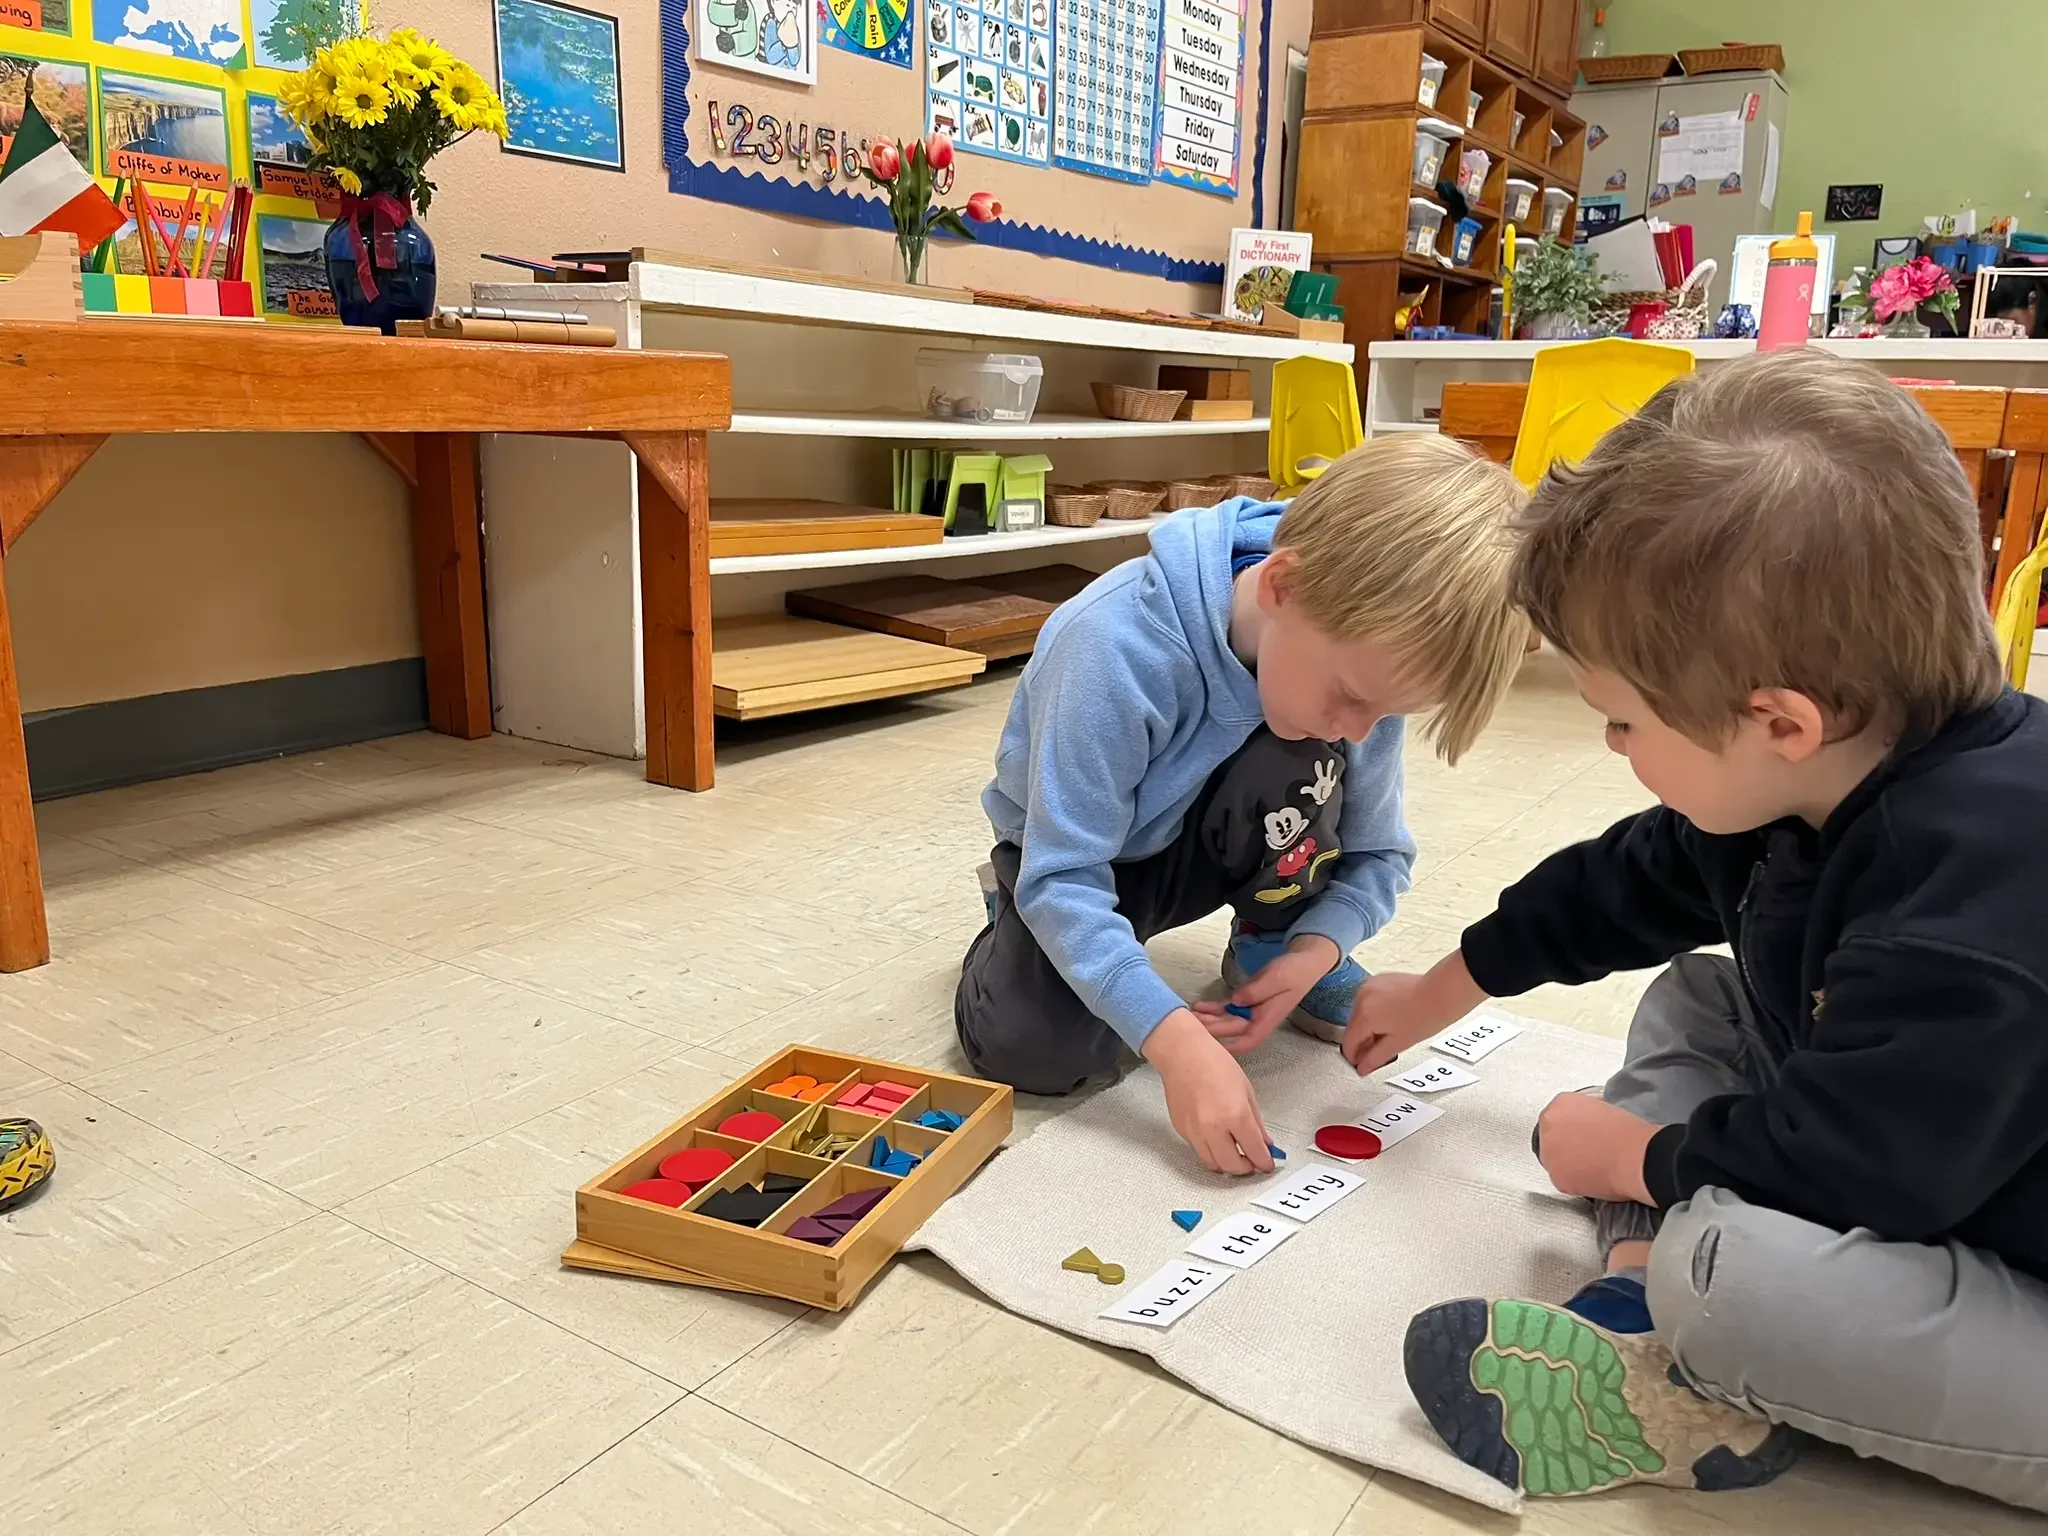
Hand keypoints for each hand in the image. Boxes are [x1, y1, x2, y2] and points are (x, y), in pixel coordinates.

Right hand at [1143, 1008, 1275, 1175]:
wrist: (1182, 1053)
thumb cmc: (1215, 1063)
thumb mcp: (1246, 1090)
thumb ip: (1256, 1121)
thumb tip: (1264, 1142)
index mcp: (1236, 1116)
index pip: (1255, 1152)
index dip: (1264, 1162)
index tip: (1267, 1164)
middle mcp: (1214, 1129)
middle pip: (1232, 1167)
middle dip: (1246, 1168)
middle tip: (1252, 1162)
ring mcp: (1194, 1132)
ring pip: (1213, 1165)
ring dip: (1227, 1164)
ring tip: (1234, 1154)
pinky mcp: (1182, 1131)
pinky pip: (1199, 1150)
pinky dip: (1211, 1151)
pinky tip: (1216, 1138)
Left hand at [1193, 935, 1340, 1055]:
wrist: (1304, 960)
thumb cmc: (1296, 971)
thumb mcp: (1278, 978)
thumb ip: (1257, 990)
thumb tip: (1237, 1001)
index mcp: (1269, 1018)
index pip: (1249, 1040)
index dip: (1231, 1047)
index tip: (1212, 1048)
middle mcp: (1259, 1018)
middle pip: (1232, 1030)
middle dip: (1211, 1029)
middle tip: (1190, 1025)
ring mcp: (1252, 1010)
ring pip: (1226, 1020)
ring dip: (1208, 1019)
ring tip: (1189, 1015)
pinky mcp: (1247, 999)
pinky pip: (1227, 1008)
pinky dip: (1213, 1008)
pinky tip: (1199, 1007)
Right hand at [1341, 949, 1486, 1074]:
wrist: (1441, 993)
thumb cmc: (1426, 1015)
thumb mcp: (1398, 1044)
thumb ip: (1375, 1058)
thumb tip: (1363, 1067)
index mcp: (1365, 1015)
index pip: (1349, 1042)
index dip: (1354, 1058)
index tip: (1361, 1064)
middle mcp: (1362, 997)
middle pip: (1352, 1028)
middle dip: (1362, 1042)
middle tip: (1377, 1054)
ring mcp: (1368, 987)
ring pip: (1359, 1015)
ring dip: (1367, 1028)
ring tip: (1388, 1035)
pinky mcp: (1376, 981)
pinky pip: (1366, 1002)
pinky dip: (1373, 1013)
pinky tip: (1389, 1020)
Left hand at [1535, 1093, 1656, 1203]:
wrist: (1636, 1157)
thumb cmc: (1629, 1134)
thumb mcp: (1603, 1108)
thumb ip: (1584, 1115)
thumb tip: (1585, 1128)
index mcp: (1561, 1104)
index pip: (1556, 1115)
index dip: (1571, 1127)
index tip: (1581, 1135)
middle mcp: (1549, 1126)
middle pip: (1551, 1137)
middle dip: (1566, 1144)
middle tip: (1587, 1151)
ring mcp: (1549, 1153)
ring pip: (1554, 1159)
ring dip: (1568, 1162)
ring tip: (1593, 1164)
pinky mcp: (1557, 1178)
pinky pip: (1562, 1179)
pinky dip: (1575, 1181)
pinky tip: (1593, 1176)